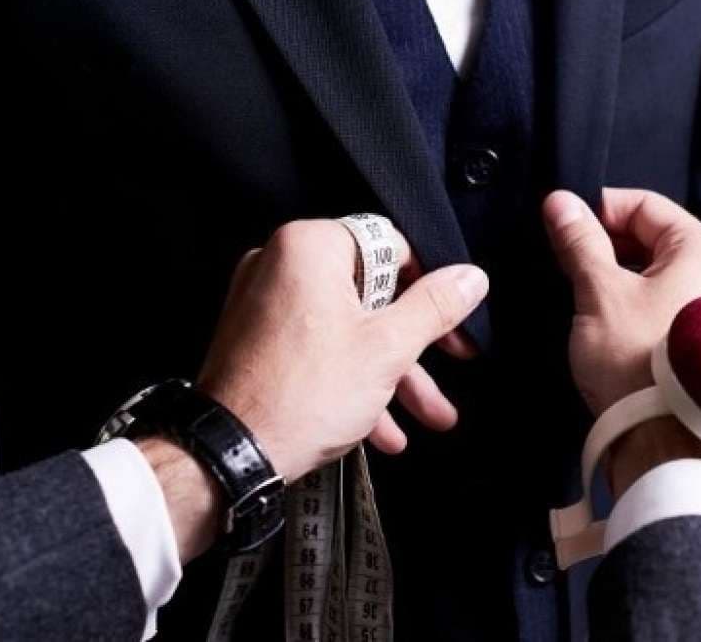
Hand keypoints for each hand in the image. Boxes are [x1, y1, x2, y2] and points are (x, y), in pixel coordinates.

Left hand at [198, 219, 487, 479]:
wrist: (229, 454)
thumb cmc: (306, 394)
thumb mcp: (388, 348)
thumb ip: (434, 307)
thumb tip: (472, 277)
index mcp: (311, 247)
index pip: (391, 246)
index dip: (431, 286)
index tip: (453, 322)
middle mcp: (281, 263)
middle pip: (371, 293)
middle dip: (415, 345)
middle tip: (453, 364)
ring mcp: (264, 303)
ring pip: (348, 328)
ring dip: (392, 373)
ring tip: (430, 416)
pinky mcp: (257, 340)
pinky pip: (317, 348)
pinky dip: (351, 379)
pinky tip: (384, 430)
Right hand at [542, 188, 700, 493]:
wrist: (667, 442)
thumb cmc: (638, 360)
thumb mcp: (600, 292)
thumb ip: (579, 242)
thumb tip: (559, 200)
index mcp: (700, 248)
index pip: (643, 205)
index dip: (597, 209)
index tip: (559, 226)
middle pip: (647, 237)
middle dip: (600, 246)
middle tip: (560, 262)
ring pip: (648, 273)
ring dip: (609, 277)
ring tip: (573, 294)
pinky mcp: (691, 341)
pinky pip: (654, 304)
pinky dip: (623, 305)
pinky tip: (596, 322)